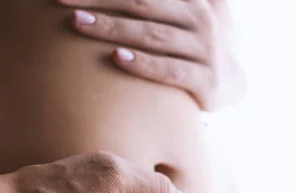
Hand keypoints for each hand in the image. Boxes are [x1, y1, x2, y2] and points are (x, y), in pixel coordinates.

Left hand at [57, 0, 245, 110]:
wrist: (232, 81)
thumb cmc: (196, 41)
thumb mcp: (189, 9)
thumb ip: (163, 0)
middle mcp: (199, 18)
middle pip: (142, 4)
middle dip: (100, 0)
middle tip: (62, 0)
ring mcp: (204, 49)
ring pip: (152, 35)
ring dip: (113, 28)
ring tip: (78, 23)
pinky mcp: (205, 81)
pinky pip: (169, 71)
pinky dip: (143, 64)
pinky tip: (116, 58)